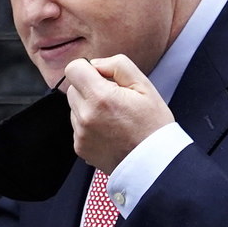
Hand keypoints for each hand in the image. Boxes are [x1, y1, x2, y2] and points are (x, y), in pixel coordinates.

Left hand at [64, 55, 174, 173]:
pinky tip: (109, 130)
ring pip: (74, 108)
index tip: (101, 77)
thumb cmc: (153, 125)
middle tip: (113, 99)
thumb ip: (118, 65)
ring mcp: (81, 134)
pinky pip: (77, 126)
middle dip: (89, 88)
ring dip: (88, 107)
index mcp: (100, 98)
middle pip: (73, 88)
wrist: (155, 162)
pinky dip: (89, 125)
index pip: (73, 69)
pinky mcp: (80, 147)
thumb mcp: (144, 86)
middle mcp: (85, 117)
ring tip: (113, 117)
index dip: (87, 69)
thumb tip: (95, 64)